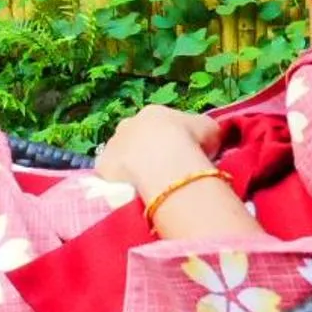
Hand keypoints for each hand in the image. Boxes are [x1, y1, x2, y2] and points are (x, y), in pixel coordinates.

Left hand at [95, 104, 220, 198]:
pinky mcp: (102, 168)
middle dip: (147, 154)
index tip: (180, 158)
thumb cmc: (191, 142)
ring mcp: (112, 146)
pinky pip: (112, 178)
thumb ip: (202, 130)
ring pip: (122, 158)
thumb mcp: (209, 130)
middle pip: (137, 140)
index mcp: (152, 114)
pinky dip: (122, 186)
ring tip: (150, 189)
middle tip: (164, 175)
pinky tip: (135, 197)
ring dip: (132, 170)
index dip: (171, 143)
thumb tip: (203, 137)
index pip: (160, 126)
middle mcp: (127, 126)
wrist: (167, 163)